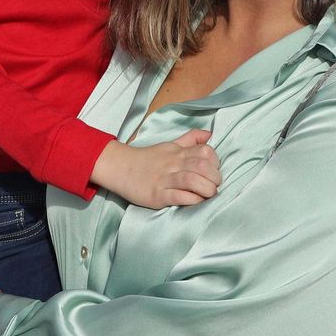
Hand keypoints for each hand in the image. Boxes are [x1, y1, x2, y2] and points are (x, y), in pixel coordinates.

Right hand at [91, 131, 220, 209]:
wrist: (120, 167)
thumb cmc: (148, 159)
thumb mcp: (170, 145)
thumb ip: (190, 140)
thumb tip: (210, 135)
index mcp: (179, 152)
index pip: (206, 151)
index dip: (215, 162)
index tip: (214, 171)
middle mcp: (173, 164)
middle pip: (202, 166)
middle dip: (214, 178)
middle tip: (214, 186)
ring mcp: (165, 179)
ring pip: (192, 181)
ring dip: (206, 189)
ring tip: (208, 194)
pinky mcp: (157, 195)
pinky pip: (178, 197)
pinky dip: (191, 200)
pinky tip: (194, 201)